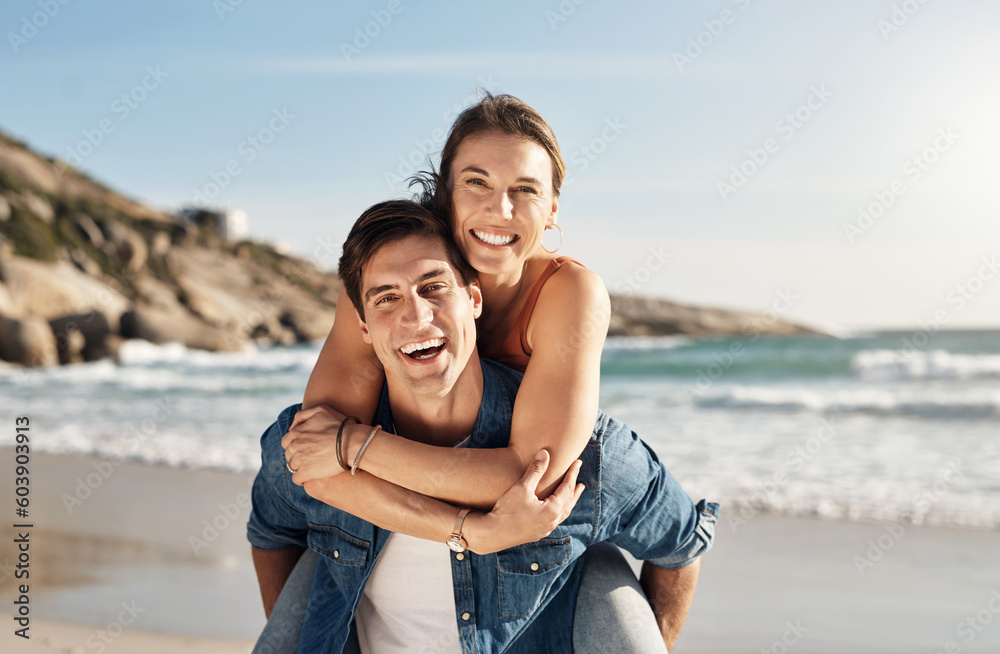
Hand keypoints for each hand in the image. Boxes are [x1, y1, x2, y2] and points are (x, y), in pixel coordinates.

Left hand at [281, 405, 357, 484]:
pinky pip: (297, 479)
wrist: (352, 442)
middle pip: (289, 454)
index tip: (305, 446)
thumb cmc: (340, 425)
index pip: (286, 441)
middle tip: (310, 456)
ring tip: (313, 466)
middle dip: (297, 455)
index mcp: (296, 432)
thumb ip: (303, 415)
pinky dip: (302, 479)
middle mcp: (294, 446)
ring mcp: (299, 460)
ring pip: (292, 466)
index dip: (295, 444)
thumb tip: (293, 426)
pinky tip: (310, 477)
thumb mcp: (321, 409)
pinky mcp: (306, 473)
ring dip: (300, 466)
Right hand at [463, 450, 584, 554]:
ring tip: (573, 495)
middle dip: (574, 490)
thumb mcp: (522, 487)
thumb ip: (536, 470)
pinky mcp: (537, 533)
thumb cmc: (506, 511)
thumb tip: (545, 453)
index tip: (578, 463)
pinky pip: (555, 520)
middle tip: (581, 482)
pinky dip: (560, 512)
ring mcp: (545, 529)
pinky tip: (555, 511)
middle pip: (569, 502)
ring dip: (569, 502)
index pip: (567, 488)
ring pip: (563, 514)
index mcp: (552, 510)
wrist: (492, 534)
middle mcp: (552, 521)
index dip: (572, 474)